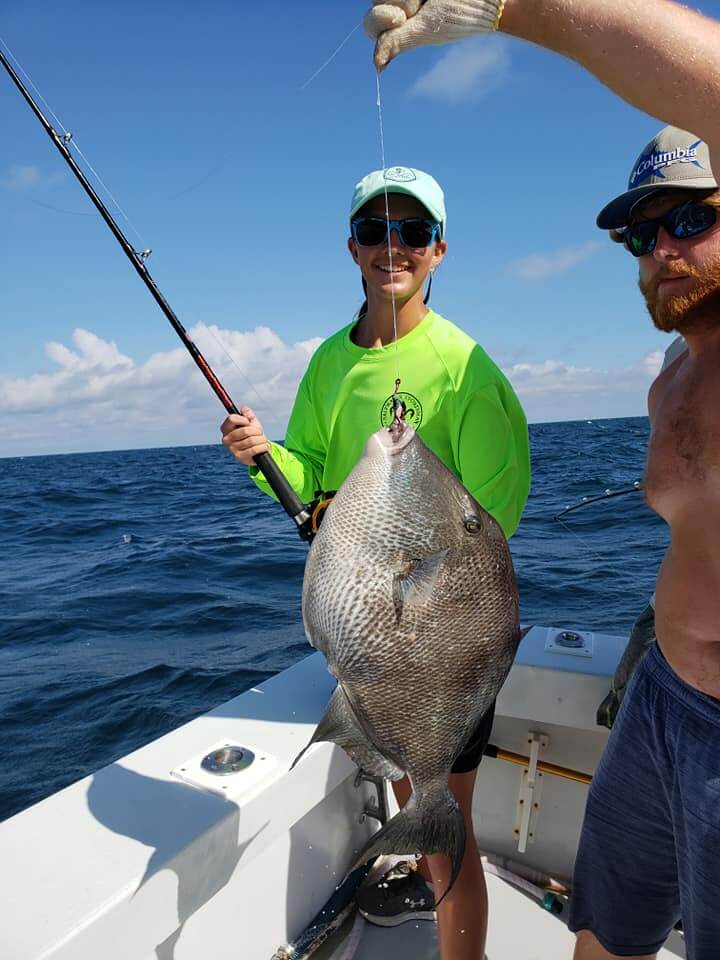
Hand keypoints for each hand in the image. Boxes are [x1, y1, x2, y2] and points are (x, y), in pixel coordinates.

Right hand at [221, 407, 269, 465]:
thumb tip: (247, 414)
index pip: (232, 419)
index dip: (244, 419)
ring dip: (262, 439)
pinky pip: (254, 449)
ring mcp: (232, 449)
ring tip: (262, 440)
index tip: (249, 422)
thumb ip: (247, 413)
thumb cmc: (252, 434)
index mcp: (226, 428)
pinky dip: (263, 447)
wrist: (256, 450)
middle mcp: (226, 439)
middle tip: (259, 433)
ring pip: (252, 440)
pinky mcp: (239, 458)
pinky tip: (263, 446)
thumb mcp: (250, 421)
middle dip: (257, 430)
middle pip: (245, 430)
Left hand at [365, 0, 503, 69]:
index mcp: (398, 23)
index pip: (370, 23)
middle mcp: (399, 4)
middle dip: (397, 3)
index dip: (380, 18)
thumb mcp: (424, 31)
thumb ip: (397, 42)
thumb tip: (377, 66)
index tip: (402, 17)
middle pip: (376, 2)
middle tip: (420, 3)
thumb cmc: (458, 15)